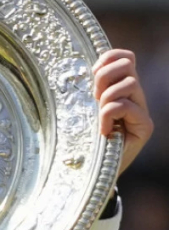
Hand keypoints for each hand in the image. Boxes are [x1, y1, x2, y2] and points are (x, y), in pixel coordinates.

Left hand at [93, 49, 152, 174]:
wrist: (96, 172)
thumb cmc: (86, 142)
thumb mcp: (85, 111)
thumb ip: (90, 91)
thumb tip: (84, 69)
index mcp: (122, 89)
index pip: (125, 57)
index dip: (108, 59)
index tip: (91, 74)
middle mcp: (136, 97)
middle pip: (128, 64)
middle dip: (105, 76)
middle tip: (94, 97)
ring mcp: (143, 111)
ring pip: (129, 83)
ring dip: (106, 97)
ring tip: (100, 117)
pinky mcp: (145, 126)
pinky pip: (125, 106)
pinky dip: (108, 115)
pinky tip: (104, 131)